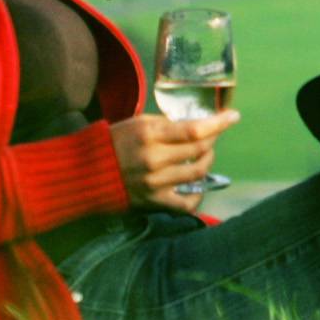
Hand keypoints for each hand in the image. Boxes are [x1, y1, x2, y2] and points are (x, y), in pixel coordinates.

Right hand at [111, 111, 240, 210]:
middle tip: (213, 134)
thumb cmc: (114, 142)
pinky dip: (198, 196)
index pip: (194, 129)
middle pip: (200, 149)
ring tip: (205, 154)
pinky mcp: (154, 201)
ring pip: (198, 173)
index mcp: (149, 134)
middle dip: (213, 139)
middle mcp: (154, 159)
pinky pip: (186, 203)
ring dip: (207, 161)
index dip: (219, 123)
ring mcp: (155, 182)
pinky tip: (199, 186)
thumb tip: (196, 124)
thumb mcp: (138, 122)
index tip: (233, 116)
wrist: (86, 173)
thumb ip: (167, 124)